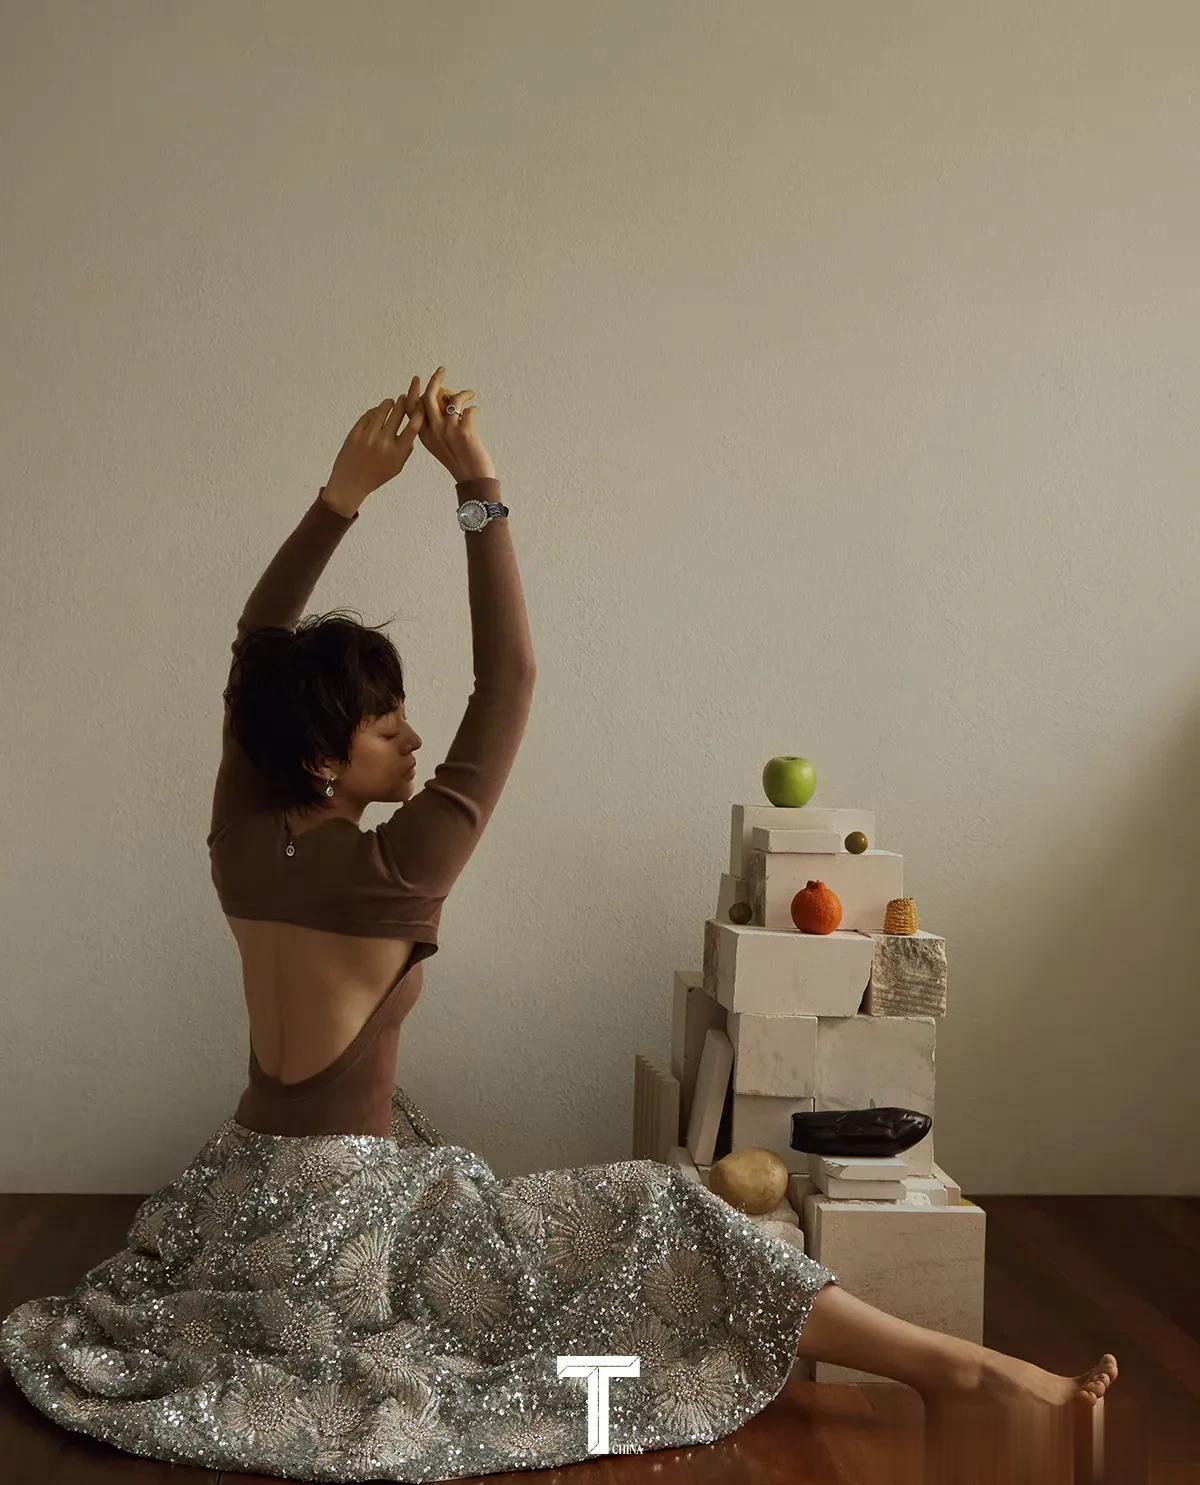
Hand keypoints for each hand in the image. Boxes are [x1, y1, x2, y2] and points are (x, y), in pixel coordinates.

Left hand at [325, 378, 426, 502]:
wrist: (350, 483)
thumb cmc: (375, 476)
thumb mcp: (396, 468)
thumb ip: (406, 450)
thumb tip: (412, 432)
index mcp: (397, 452)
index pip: (413, 427)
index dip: (418, 413)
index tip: (419, 407)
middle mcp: (384, 443)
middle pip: (398, 413)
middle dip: (403, 403)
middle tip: (404, 398)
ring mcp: (368, 437)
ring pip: (382, 410)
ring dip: (389, 403)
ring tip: (391, 402)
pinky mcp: (355, 433)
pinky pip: (368, 415)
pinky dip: (374, 411)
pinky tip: (377, 412)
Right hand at [418, 366, 495, 481]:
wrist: (473, 479)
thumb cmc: (458, 462)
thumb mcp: (439, 445)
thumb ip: (435, 427)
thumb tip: (441, 404)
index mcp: (424, 435)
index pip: (413, 408)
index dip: (413, 392)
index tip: (417, 380)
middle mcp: (434, 431)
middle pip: (429, 398)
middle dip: (435, 380)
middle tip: (442, 370)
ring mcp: (448, 431)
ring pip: (453, 400)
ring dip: (464, 393)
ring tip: (470, 394)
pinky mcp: (465, 432)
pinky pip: (470, 410)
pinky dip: (474, 408)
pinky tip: (476, 412)